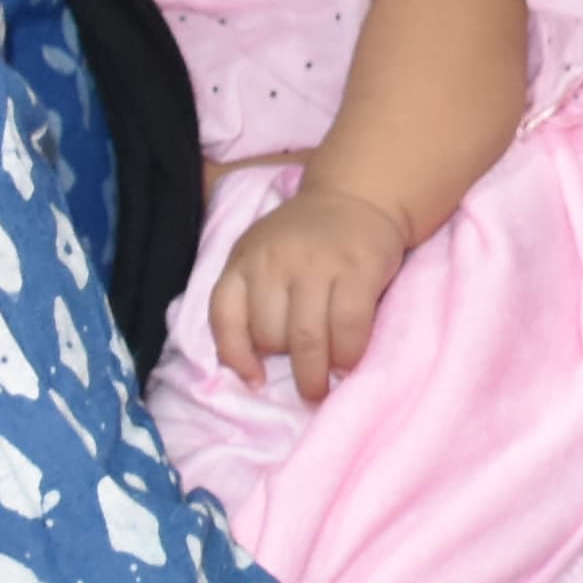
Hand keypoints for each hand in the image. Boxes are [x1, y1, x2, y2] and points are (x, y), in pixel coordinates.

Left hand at [207, 186, 410, 403]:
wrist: (357, 196)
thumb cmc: (306, 238)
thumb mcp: (262, 254)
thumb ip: (250, 297)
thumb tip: (250, 372)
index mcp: (245, 258)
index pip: (225, 316)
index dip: (236, 356)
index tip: (255, 380)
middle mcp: (275, 260)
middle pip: (270, 336)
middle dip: (288, 367)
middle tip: (306, 383)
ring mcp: (317, 264)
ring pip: (306, 339)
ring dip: (316, 373)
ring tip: (325, 385)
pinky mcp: (357, 270)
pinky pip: (348, 328)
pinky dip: (348, 355)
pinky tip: (348, 363)